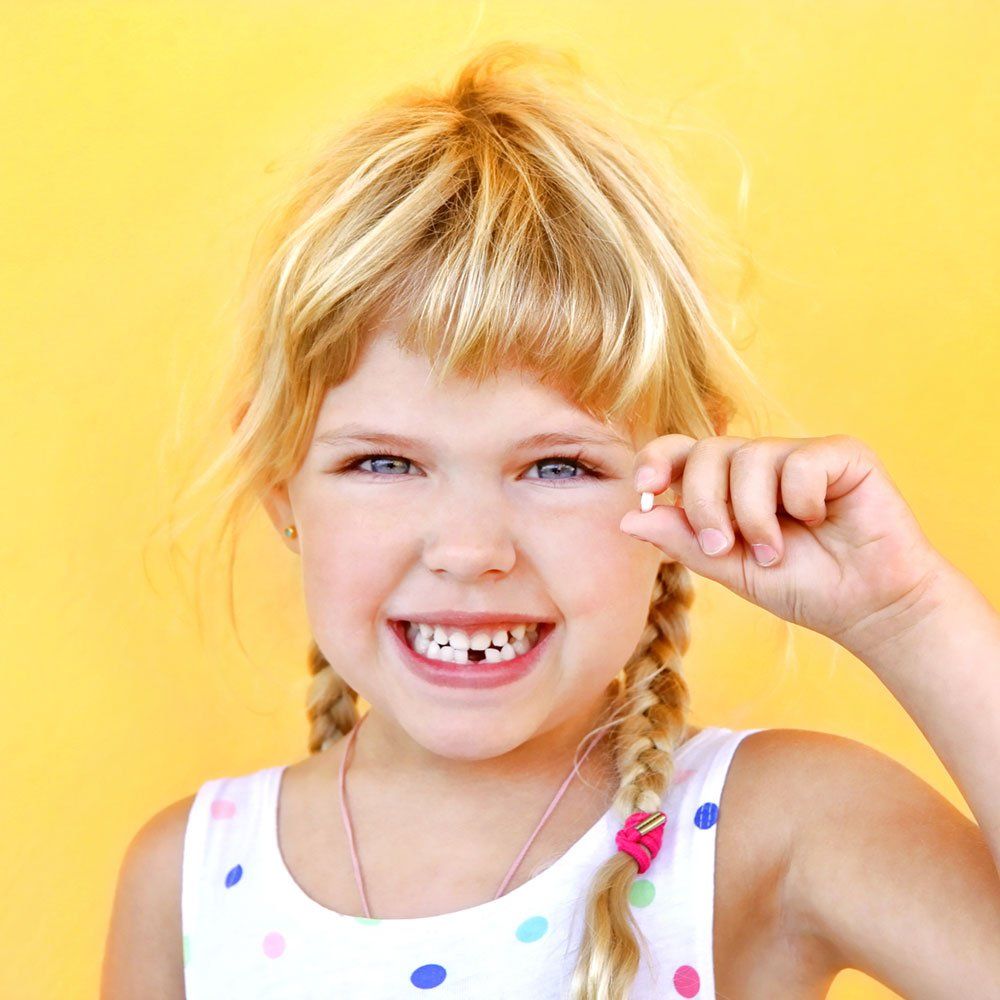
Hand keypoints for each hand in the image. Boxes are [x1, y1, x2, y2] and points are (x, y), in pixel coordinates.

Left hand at [619, 434, 947, 652]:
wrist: (867, 607)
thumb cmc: (801, 586)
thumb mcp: (730, 568)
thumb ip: (683, 541)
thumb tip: (628, 518)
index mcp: (727, 485)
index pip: (681, 451)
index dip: (657, 460)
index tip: (647, 489)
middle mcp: (759, 462)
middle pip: (708, 451)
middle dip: (705, 503)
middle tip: (724, 546)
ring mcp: (799, 454)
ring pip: (749, 457)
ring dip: (755, 516)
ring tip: (776, 551)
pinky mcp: (842, 455)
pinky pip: (799, 463)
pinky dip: (802, 501)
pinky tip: (821, 520)